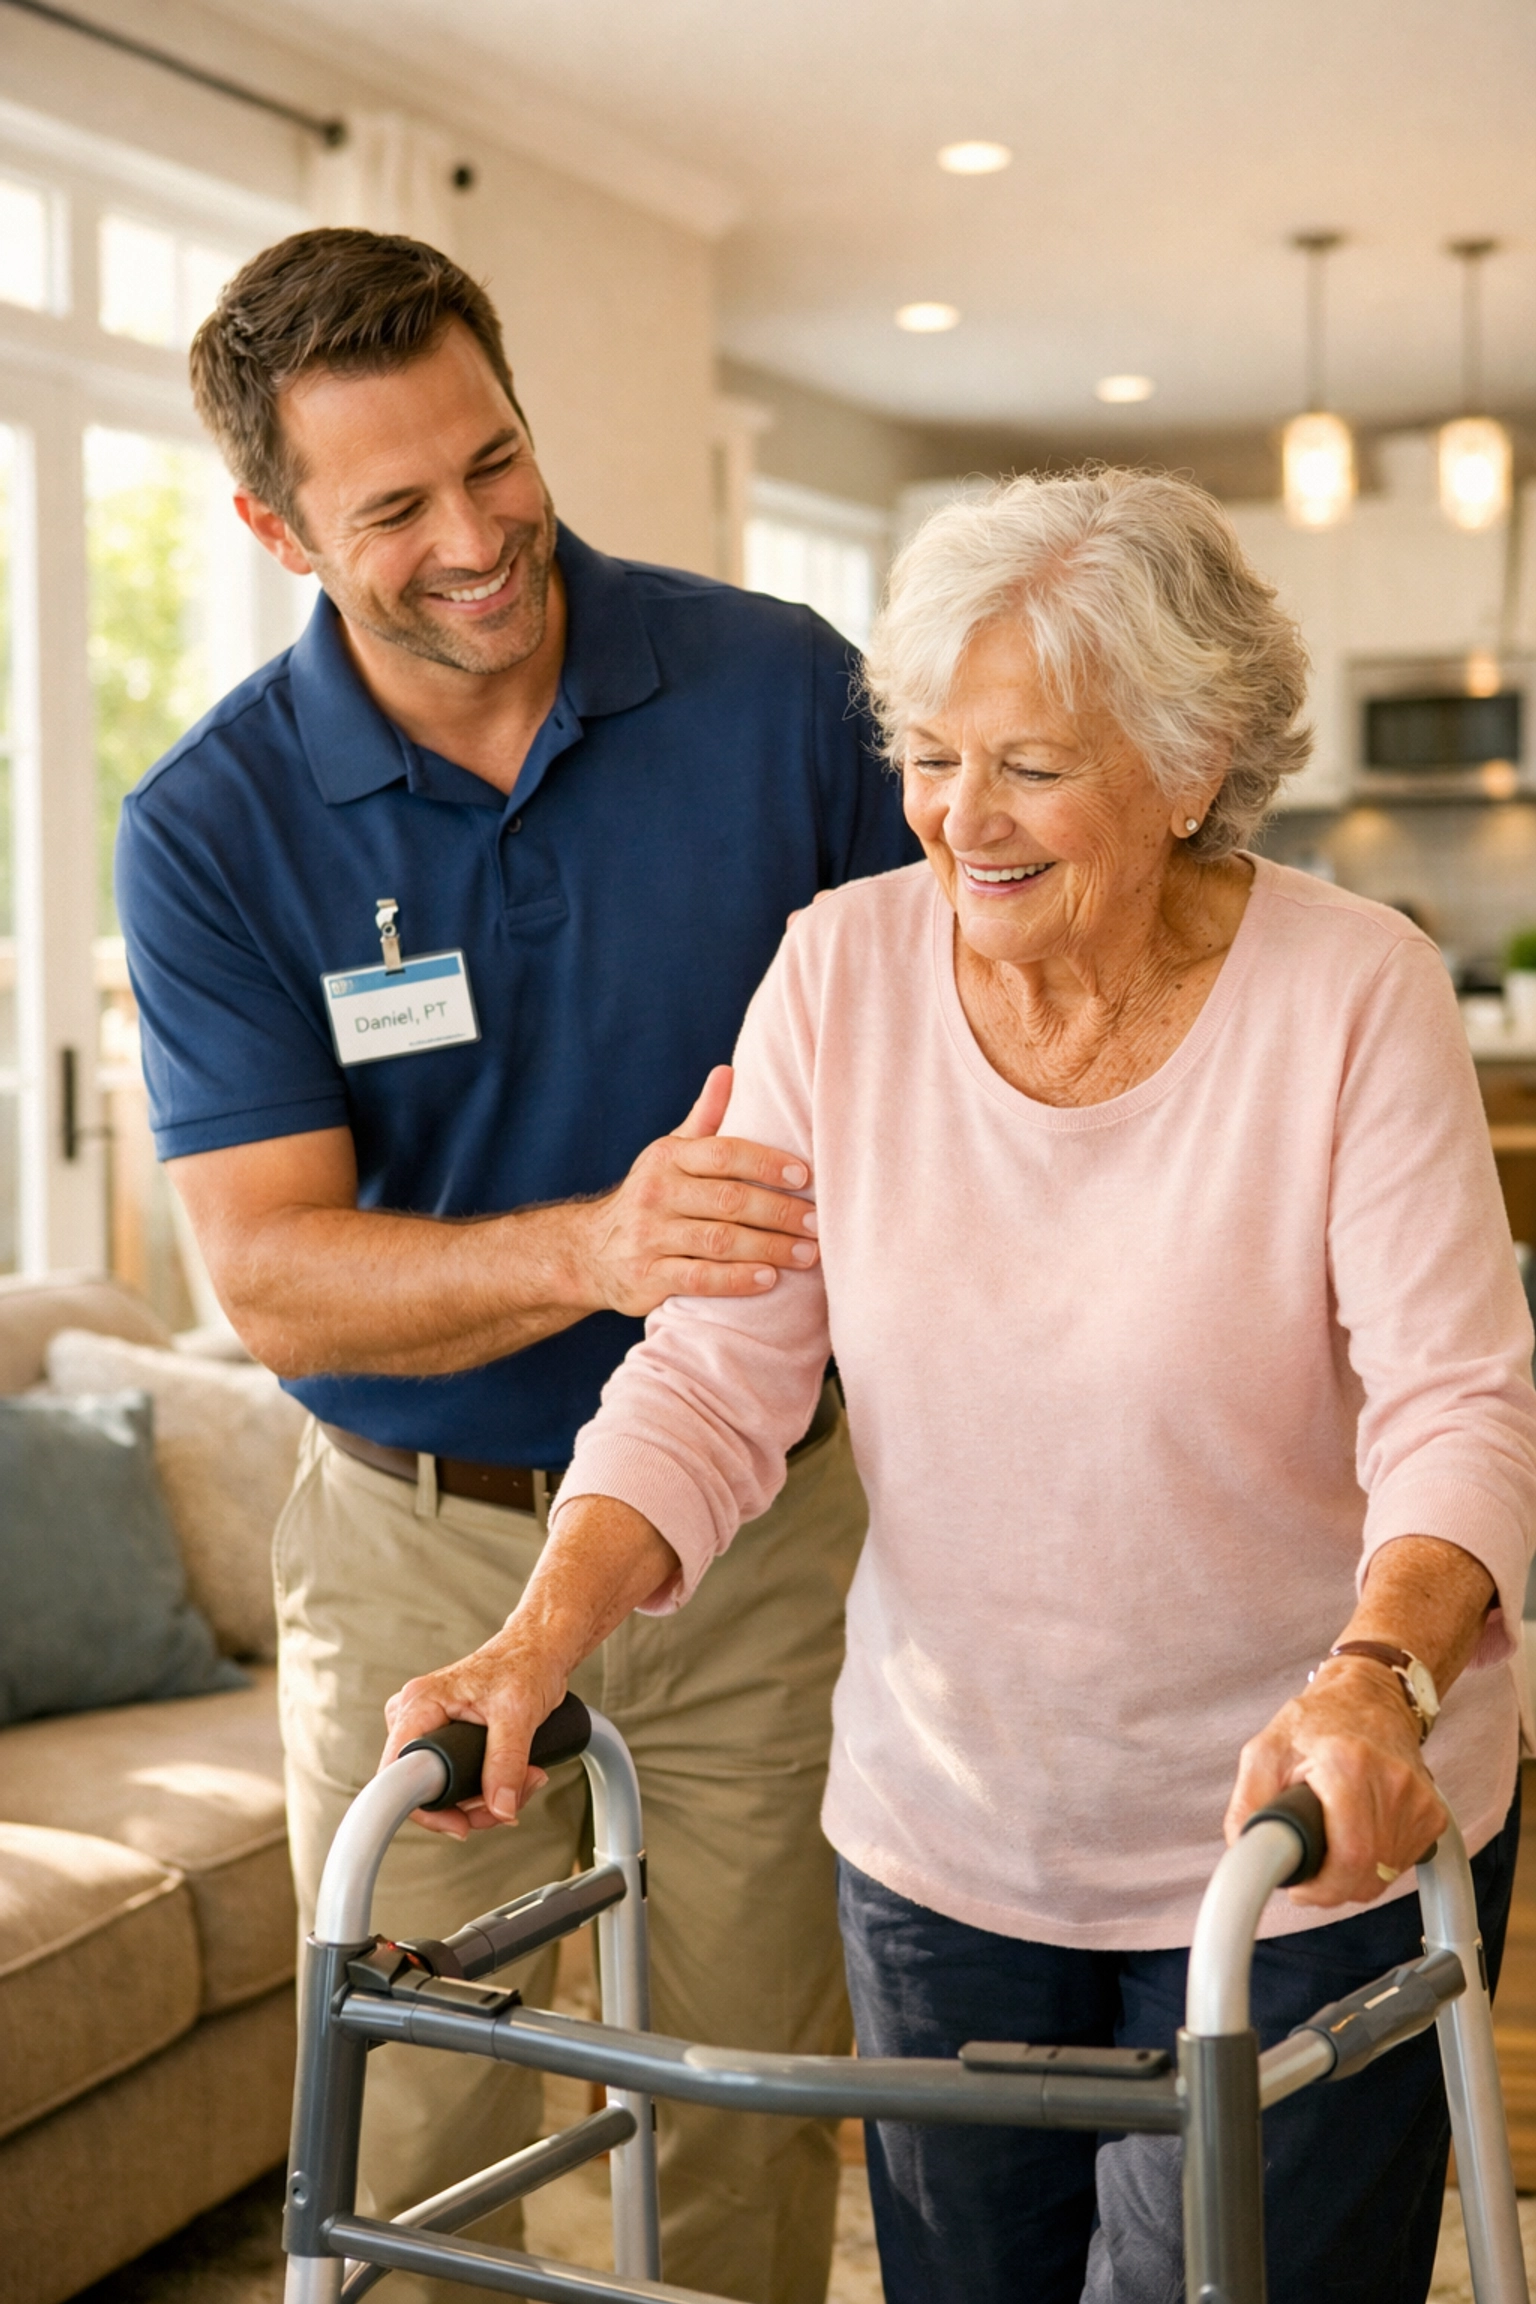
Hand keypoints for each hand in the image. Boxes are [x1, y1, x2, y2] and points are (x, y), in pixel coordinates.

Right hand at [379, 1625, 562, 1837]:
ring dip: (486, 1799)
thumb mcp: (518, 1713)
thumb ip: (507, 1762)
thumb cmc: (524, 1664)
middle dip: (472, 1805)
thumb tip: (500, 1807)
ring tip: (524, 1780)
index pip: (398, 1775)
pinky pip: (454, 1780)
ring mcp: (428, 1728)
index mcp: (420, 1703)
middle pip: (424, 1790)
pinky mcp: (444, 1739)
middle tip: (510, 1801)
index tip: (461, 1825)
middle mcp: (414, 1716)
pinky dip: (486, 1789)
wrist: (538, 1650)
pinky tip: (514, 1778)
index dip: (427, 1809)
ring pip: (443, 1790)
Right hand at [573, 1066, 818, 1317]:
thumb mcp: (670, 1153)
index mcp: (669, 1158)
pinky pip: (699, 1279)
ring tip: (807, 1254)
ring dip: (769, 1248)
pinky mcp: (647, 1277)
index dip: (765, 1163)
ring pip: (719, 1241)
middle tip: (816, 1223)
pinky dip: (737, 1280)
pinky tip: (769, 1279)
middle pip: (728, 1200)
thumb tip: (729, 1071)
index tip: (804, 1175)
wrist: (589, 1250)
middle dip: (779, 1212)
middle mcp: (657, 1194)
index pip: (723, 1153)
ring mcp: (650, 1237)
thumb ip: (704, 1118)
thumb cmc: (652, 1196)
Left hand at [1223, 1658, 1447, 1907]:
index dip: (1324, 1887)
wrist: (1368, 1698)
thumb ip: (1248, 1804)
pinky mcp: (1433, 1813)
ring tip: (1332, 1837)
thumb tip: (1246, 1852)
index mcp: (1348, 1765)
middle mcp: (1393, 1781)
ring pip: (1385, 1875)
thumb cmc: (1313, 1725)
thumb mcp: (1264, 1752)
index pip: (1352, 1854)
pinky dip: (1377, 1863)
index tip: (1301, 1888)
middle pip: (1368, 1872)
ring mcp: (1419, 1799)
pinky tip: (1359, 1832)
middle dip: (1332, 1884)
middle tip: (1309, 1864)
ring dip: (1354, 1874)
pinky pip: (1402, 1864)